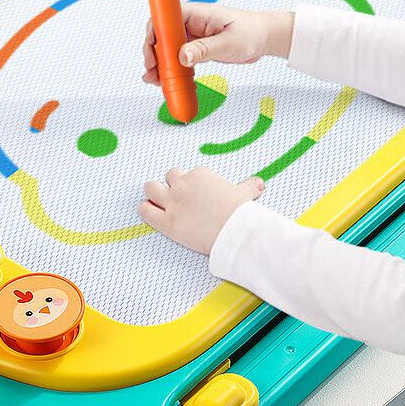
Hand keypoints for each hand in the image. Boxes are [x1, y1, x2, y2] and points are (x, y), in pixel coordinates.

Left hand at [139, 167, 264, 253]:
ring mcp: (173, 202)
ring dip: (153, 194)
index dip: (189, 184)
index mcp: (199, 174)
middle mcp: (183, 184)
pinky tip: (150, 212)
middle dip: (171, 186)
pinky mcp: (167, 222)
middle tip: (177, 198)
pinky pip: (146, 211)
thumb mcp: (244, 194)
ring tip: (158, 203)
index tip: (194, 195)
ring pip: (151, 188)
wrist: (235, 232)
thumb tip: (258, 183)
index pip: (186, 173)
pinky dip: (146, 210)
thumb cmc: (240, 213)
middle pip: (168, 177)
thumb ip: (247, 187)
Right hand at [142, 4, 293, 84]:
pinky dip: (171, 69)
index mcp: (194, 14)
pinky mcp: (196, 48)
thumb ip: (204, 50)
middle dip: (153, 55)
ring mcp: (191, 36)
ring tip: (156, 81)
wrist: (264, 38)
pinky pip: (178, 58)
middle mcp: (189, 23)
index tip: (152, 55)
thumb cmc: (250, 32)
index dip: (153, 36)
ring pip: (167, 49)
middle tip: (152, 73)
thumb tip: (182, 56)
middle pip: (161, 36)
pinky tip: (167, 81)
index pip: (164, 19)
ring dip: (159, 65)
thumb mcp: (228, 43)